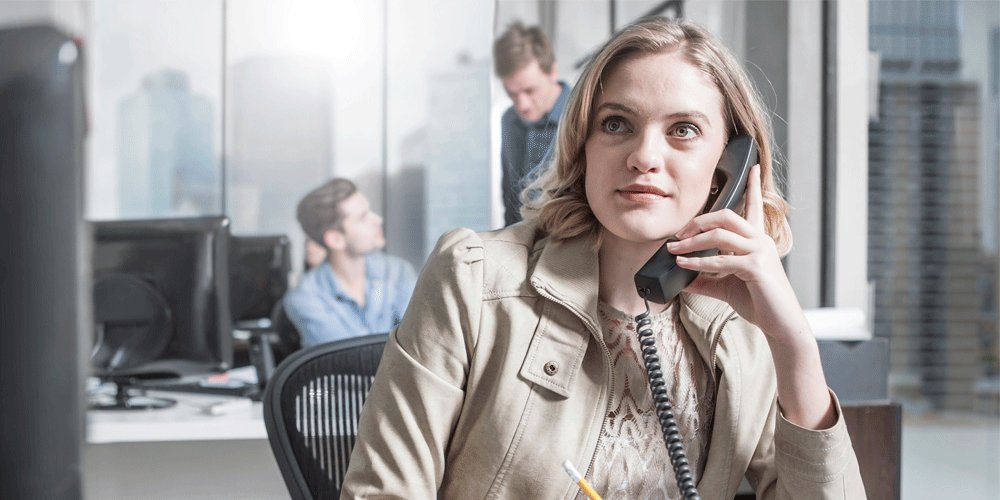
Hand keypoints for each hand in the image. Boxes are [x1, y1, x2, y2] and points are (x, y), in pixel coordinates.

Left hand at [666, 165, 809, 340]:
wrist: (780, 324)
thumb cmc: (760, 303)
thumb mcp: (727, 287)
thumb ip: (706, 280)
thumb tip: (682, 279)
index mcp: (757, 240)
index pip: (754, 207)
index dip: (753, 186)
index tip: (751, 168)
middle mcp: (760, 241)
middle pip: (726, 216)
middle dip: (698, 221)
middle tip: (678, 234)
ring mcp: (760, 252)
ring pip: (720, 235)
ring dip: (692, 242)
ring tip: (674, 250)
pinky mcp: (756, 267)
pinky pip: (721, 260)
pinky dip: (698, 263)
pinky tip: (685, 266)